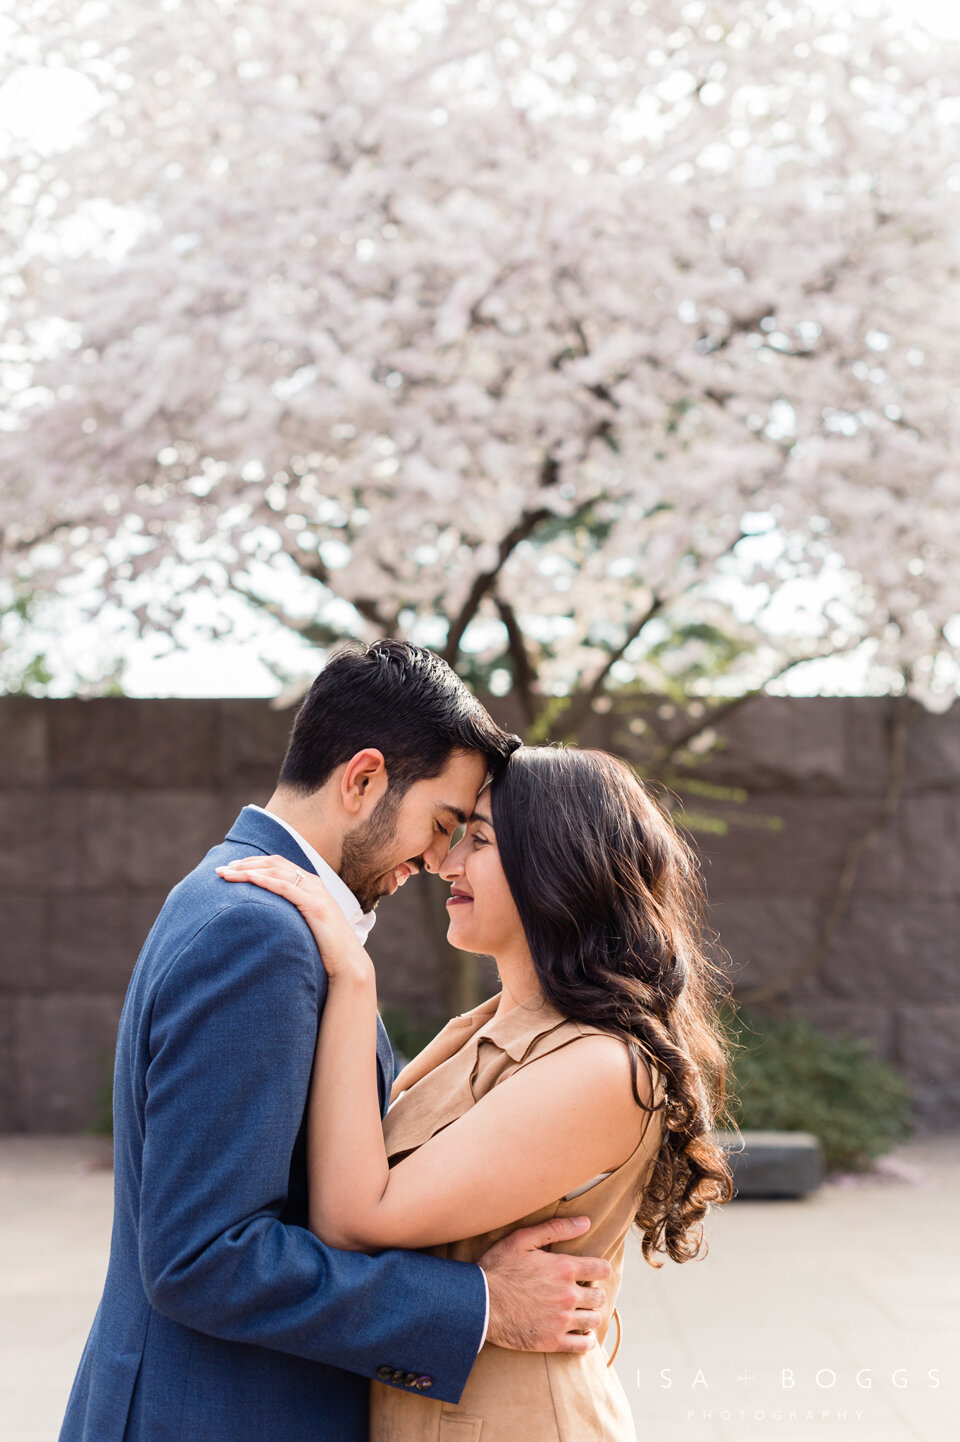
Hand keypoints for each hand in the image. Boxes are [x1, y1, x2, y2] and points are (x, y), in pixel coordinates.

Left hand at [216, 856, 372, 982]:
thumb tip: (268, 919)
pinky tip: (248, 879)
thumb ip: (291, 915)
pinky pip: (285, 887)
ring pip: (276, 871)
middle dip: (246, 864)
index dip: (253, 863)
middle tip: (222, 869)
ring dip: (248, 870)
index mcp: (311, 885)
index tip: (231, 868)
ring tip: (227, 874)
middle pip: (274, 863)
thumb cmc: (324, 949)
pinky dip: (265, 880)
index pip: (278, 864)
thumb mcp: (305, 925)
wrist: (348, 964)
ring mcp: (316, 893)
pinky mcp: (315, 905)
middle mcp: (314, 883)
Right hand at [479, 1217, 612, 1353]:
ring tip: (579, 1311)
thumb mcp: (523, 1239)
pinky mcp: (552, 1341)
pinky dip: (586, 1340)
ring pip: (593, 1319)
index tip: (593, 1271)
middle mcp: (568, 1295)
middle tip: (582, 1292)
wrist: (479, 1303)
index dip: (600, 1269)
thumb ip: (556, 1229)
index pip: (601, 1269)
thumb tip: (586, 1222)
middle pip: (600, 1296)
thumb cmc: (498, 1267)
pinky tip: (580, 1334)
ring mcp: (561, 1321)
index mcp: (563, 1269)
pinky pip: (583, 1345)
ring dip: (589, 1314)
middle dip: (594, 1292)